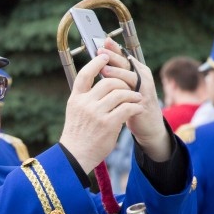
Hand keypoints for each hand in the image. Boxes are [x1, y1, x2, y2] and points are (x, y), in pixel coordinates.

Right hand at [59, 48, 143, 171]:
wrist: (75, 156)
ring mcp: (96, 113)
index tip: (105, 56)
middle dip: (122, 82)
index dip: (96, 63)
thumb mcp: (76, 113)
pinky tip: (138, 109)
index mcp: (75, 99)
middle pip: (108, 82)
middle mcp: (85, 103)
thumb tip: (102, 85)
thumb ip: (86, 99)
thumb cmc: (78, 135)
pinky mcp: (108, 124)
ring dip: (132, 95)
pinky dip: (135, 107)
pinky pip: (127, 108)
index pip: (85, 74)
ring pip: (120, 93)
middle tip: (130, 87)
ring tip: (137, 98)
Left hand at [96, 39, 170, 161]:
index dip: (114, 48)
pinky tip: (114, 89)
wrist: (148, 125)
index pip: (123, 56)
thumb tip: (99, 65)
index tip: (103, 40)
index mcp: (136, 70)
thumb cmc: (131, 105)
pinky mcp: (143, 100)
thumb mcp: (123, 88)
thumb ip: (115, 77)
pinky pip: (133, 92)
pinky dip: (123, 89)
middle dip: (113, 55)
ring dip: (117, 72)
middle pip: (126, 62)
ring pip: (130, 76)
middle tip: (101, 50)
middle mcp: (142, 76)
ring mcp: (144, 87)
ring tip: (104, 69)